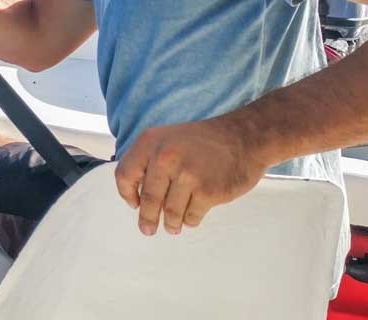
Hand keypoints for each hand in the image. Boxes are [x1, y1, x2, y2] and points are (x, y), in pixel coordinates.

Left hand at [113, 116, 271, 235]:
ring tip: (172, 226)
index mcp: (150, 142)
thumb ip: (150, 161)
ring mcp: (187, 175)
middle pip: (148, 200)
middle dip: (147, 219)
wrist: (243, 139)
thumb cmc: (204, 141)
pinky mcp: (207, 192)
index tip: (134, 203)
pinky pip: (191, 216)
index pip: (125, 174)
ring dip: (170, 223)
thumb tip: (137, 195)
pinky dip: (189, 220)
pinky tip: (191, 217)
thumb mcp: (168, 139)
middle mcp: (165, 157)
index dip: (127, 193)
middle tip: (147, 229)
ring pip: (170, 212)